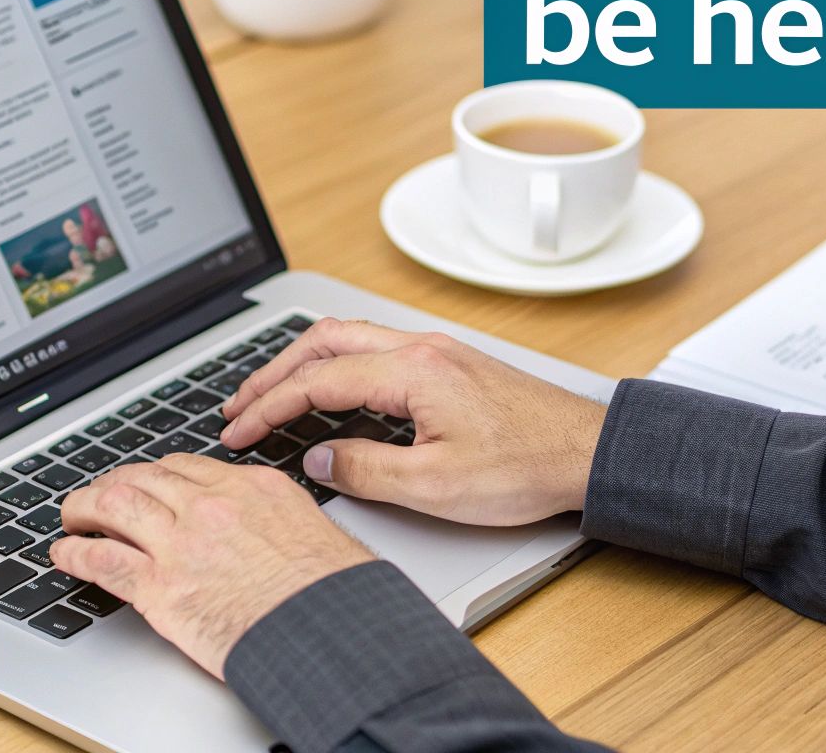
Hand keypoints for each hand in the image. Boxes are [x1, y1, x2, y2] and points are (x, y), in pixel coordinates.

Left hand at [53, 454, 373, 678]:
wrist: (330, 629)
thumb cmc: (334, 591)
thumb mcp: (313, 529)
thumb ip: (276, 519)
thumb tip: (269, 527)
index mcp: (251, 487)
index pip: (185, 467)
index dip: (154, 474)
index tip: (145, 483)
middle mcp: (211, 506)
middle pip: (143, 478)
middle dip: (113, 484)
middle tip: (98, 494)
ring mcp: (182, 544)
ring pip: (114, 507)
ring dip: (83, 508)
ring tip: (70, 515)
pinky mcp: (162, 589)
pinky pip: (104, 561)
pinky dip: (76, 554)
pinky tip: (64, 555)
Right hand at [221, 319, 605, 525]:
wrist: (588, 452)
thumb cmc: (526, 467)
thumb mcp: (436, 488)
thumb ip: (367, 471)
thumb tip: (318, 461)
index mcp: (412, 371)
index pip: (317, 380)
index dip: (269, 406)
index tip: (238, 431)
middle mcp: (420, 348)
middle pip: (323, 342)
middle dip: (272, 373)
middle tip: (237, 406)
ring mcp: (435, 351)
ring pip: (348, 338)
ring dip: (302, 364)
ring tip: (269, 395)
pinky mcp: (448, 363)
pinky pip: (374, 349)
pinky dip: (335, 365)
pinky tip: (327, 390)